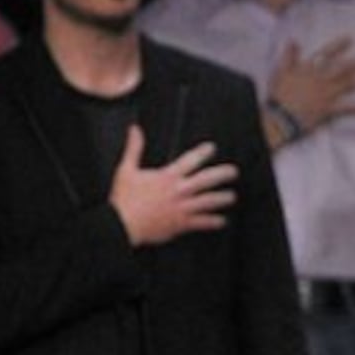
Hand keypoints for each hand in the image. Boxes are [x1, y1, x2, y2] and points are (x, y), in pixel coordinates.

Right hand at [110, 125, 237, 245]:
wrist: (121, 225)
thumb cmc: (123, 198)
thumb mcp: (126, 170)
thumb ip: (134, 148)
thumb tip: (134, 129)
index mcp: (167, 177)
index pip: (189, 160)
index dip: (202, 152)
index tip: (212, 147)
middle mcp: (178, 191)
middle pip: (206, 180)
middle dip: (222, 174)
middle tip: (234, 171)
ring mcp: (182, 208)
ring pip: (208, 201)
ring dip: (222, 198)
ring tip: (232, 196)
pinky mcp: (181, 224)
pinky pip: (201, 222)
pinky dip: (213, 222)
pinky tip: (222, 221)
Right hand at [268, 37, 354, 135]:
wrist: (280, 116)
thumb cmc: (279, 94)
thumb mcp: (281, 71)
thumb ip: (289, 55)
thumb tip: (293, 40)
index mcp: (309, 70)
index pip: (326, 54)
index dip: (339, 46)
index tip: (351, 38)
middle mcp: (321, 80)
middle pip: (343, 68)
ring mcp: (326, 94)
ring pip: (348, 85)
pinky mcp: (328, 110)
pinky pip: (346, 108)